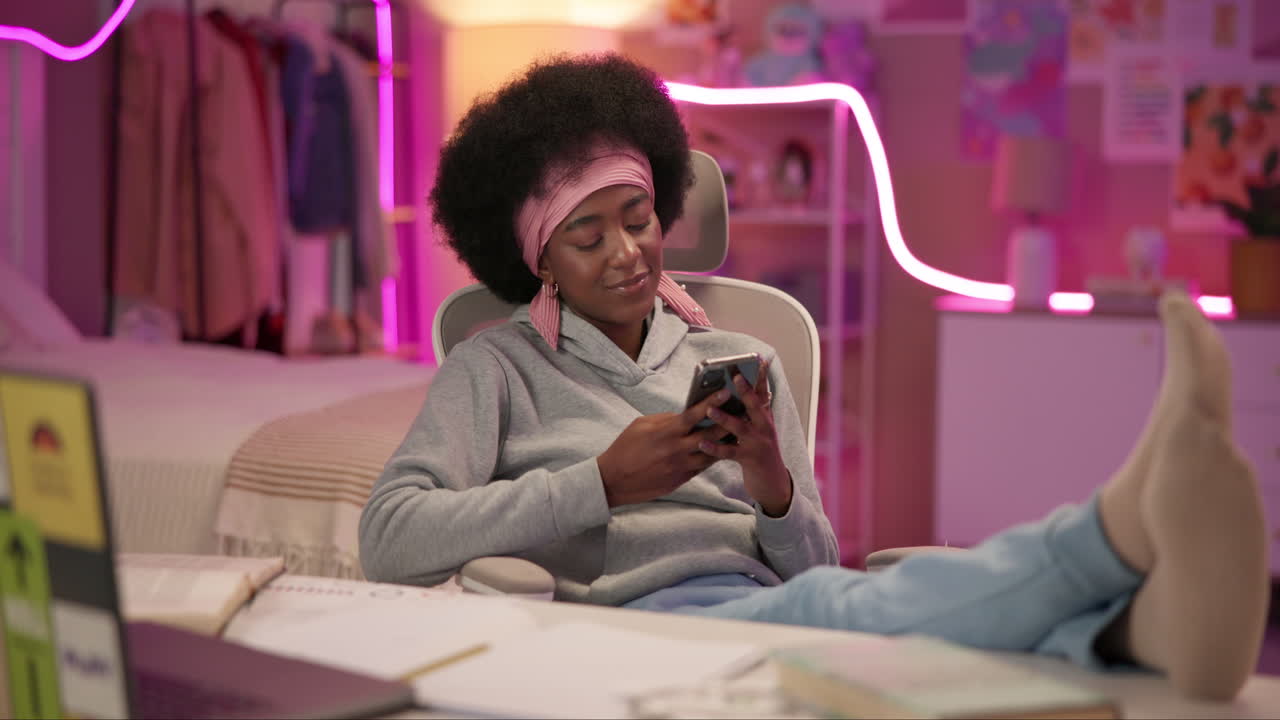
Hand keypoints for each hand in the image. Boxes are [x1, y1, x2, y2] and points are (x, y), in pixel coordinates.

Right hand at [596, 388, 735, 506]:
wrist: (614, 480)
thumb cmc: (625, 448)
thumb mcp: (641, 425)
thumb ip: (666, 420)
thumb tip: (684, 415)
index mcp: (666, 432)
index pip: (694, 414)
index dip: (711, 402)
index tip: (726, 392)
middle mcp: (677, 449)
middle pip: (710, 434)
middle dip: (728, 422)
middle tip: (742, 411)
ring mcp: (681, 466)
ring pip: (711, 453)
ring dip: (725, 443)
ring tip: (738, 432)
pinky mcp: (681, 479)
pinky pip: (702, 467)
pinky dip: (712, 457)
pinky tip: (721, 450)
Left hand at [697, 358, 792, 516]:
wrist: (773, 483)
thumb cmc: (759, 452)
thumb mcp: (759, 429)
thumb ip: (750, 412)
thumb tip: (735, 390)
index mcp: (765, 417)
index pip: (764, 392)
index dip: (761, 376)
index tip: (759, 360)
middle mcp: (764, 427)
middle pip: (755, 405)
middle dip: (745, 390)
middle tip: (735, 376)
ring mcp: (758, 444)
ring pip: (740, 428)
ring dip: (724, 418)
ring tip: (710, 410)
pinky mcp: (749, 460)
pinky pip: (729, 453)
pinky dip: (715, 448)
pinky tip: (703, 443)